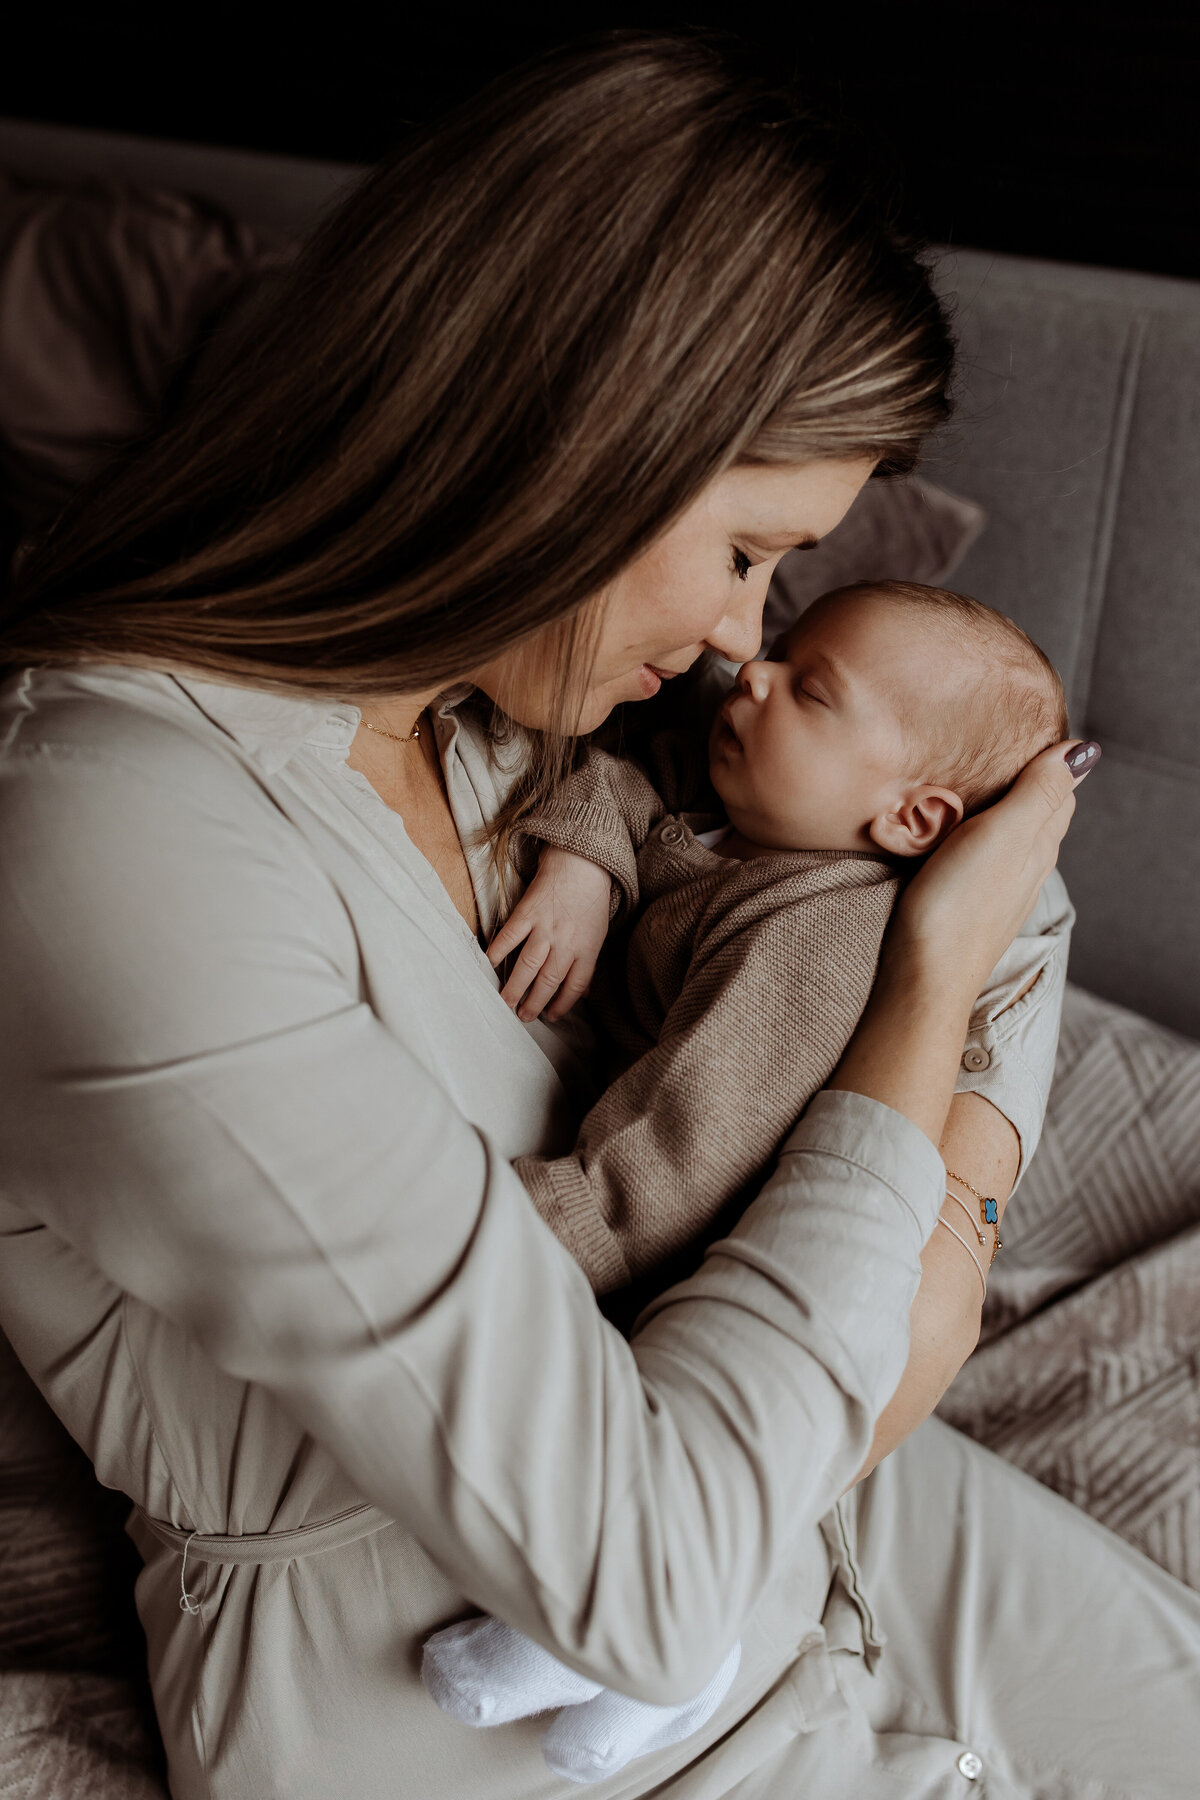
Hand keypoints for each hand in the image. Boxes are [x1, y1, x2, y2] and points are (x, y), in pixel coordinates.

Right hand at [488, 847, 614, 1021]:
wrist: (581, 864)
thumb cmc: (590, 902)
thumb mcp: (598, 934)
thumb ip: (588, 964)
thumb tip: (584, 993)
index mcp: (587, 949)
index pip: (575, 986)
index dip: (562, 1005)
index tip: (551, 1016)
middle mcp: (566, 942)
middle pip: (548, 981)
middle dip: (535, 1003)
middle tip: (523, 1016)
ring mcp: (545, 927)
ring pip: (528, 965)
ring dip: (515, 988)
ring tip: (505, 1003)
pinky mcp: (527, 912)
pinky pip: (509, 937)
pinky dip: (497, 952)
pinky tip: (489, 966)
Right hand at [892, 739, 1098, 1004]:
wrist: (925, 976)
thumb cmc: (960, 903)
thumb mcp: (1003, 834)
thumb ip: (1039, 791)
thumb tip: (1084, 751)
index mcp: (1040, 843)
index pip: (1060, 790)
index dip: (1050, 759)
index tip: (1028, 730)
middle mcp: (1027, 868)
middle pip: (1039, 813)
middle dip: (1028, 781)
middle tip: (1000, 748)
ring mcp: (1000, 890)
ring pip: (1012, 838)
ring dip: (1002, 810)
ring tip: (979, 783)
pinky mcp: (971, 905)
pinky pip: (985, 860)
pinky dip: (978, 837)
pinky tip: (958, 835)